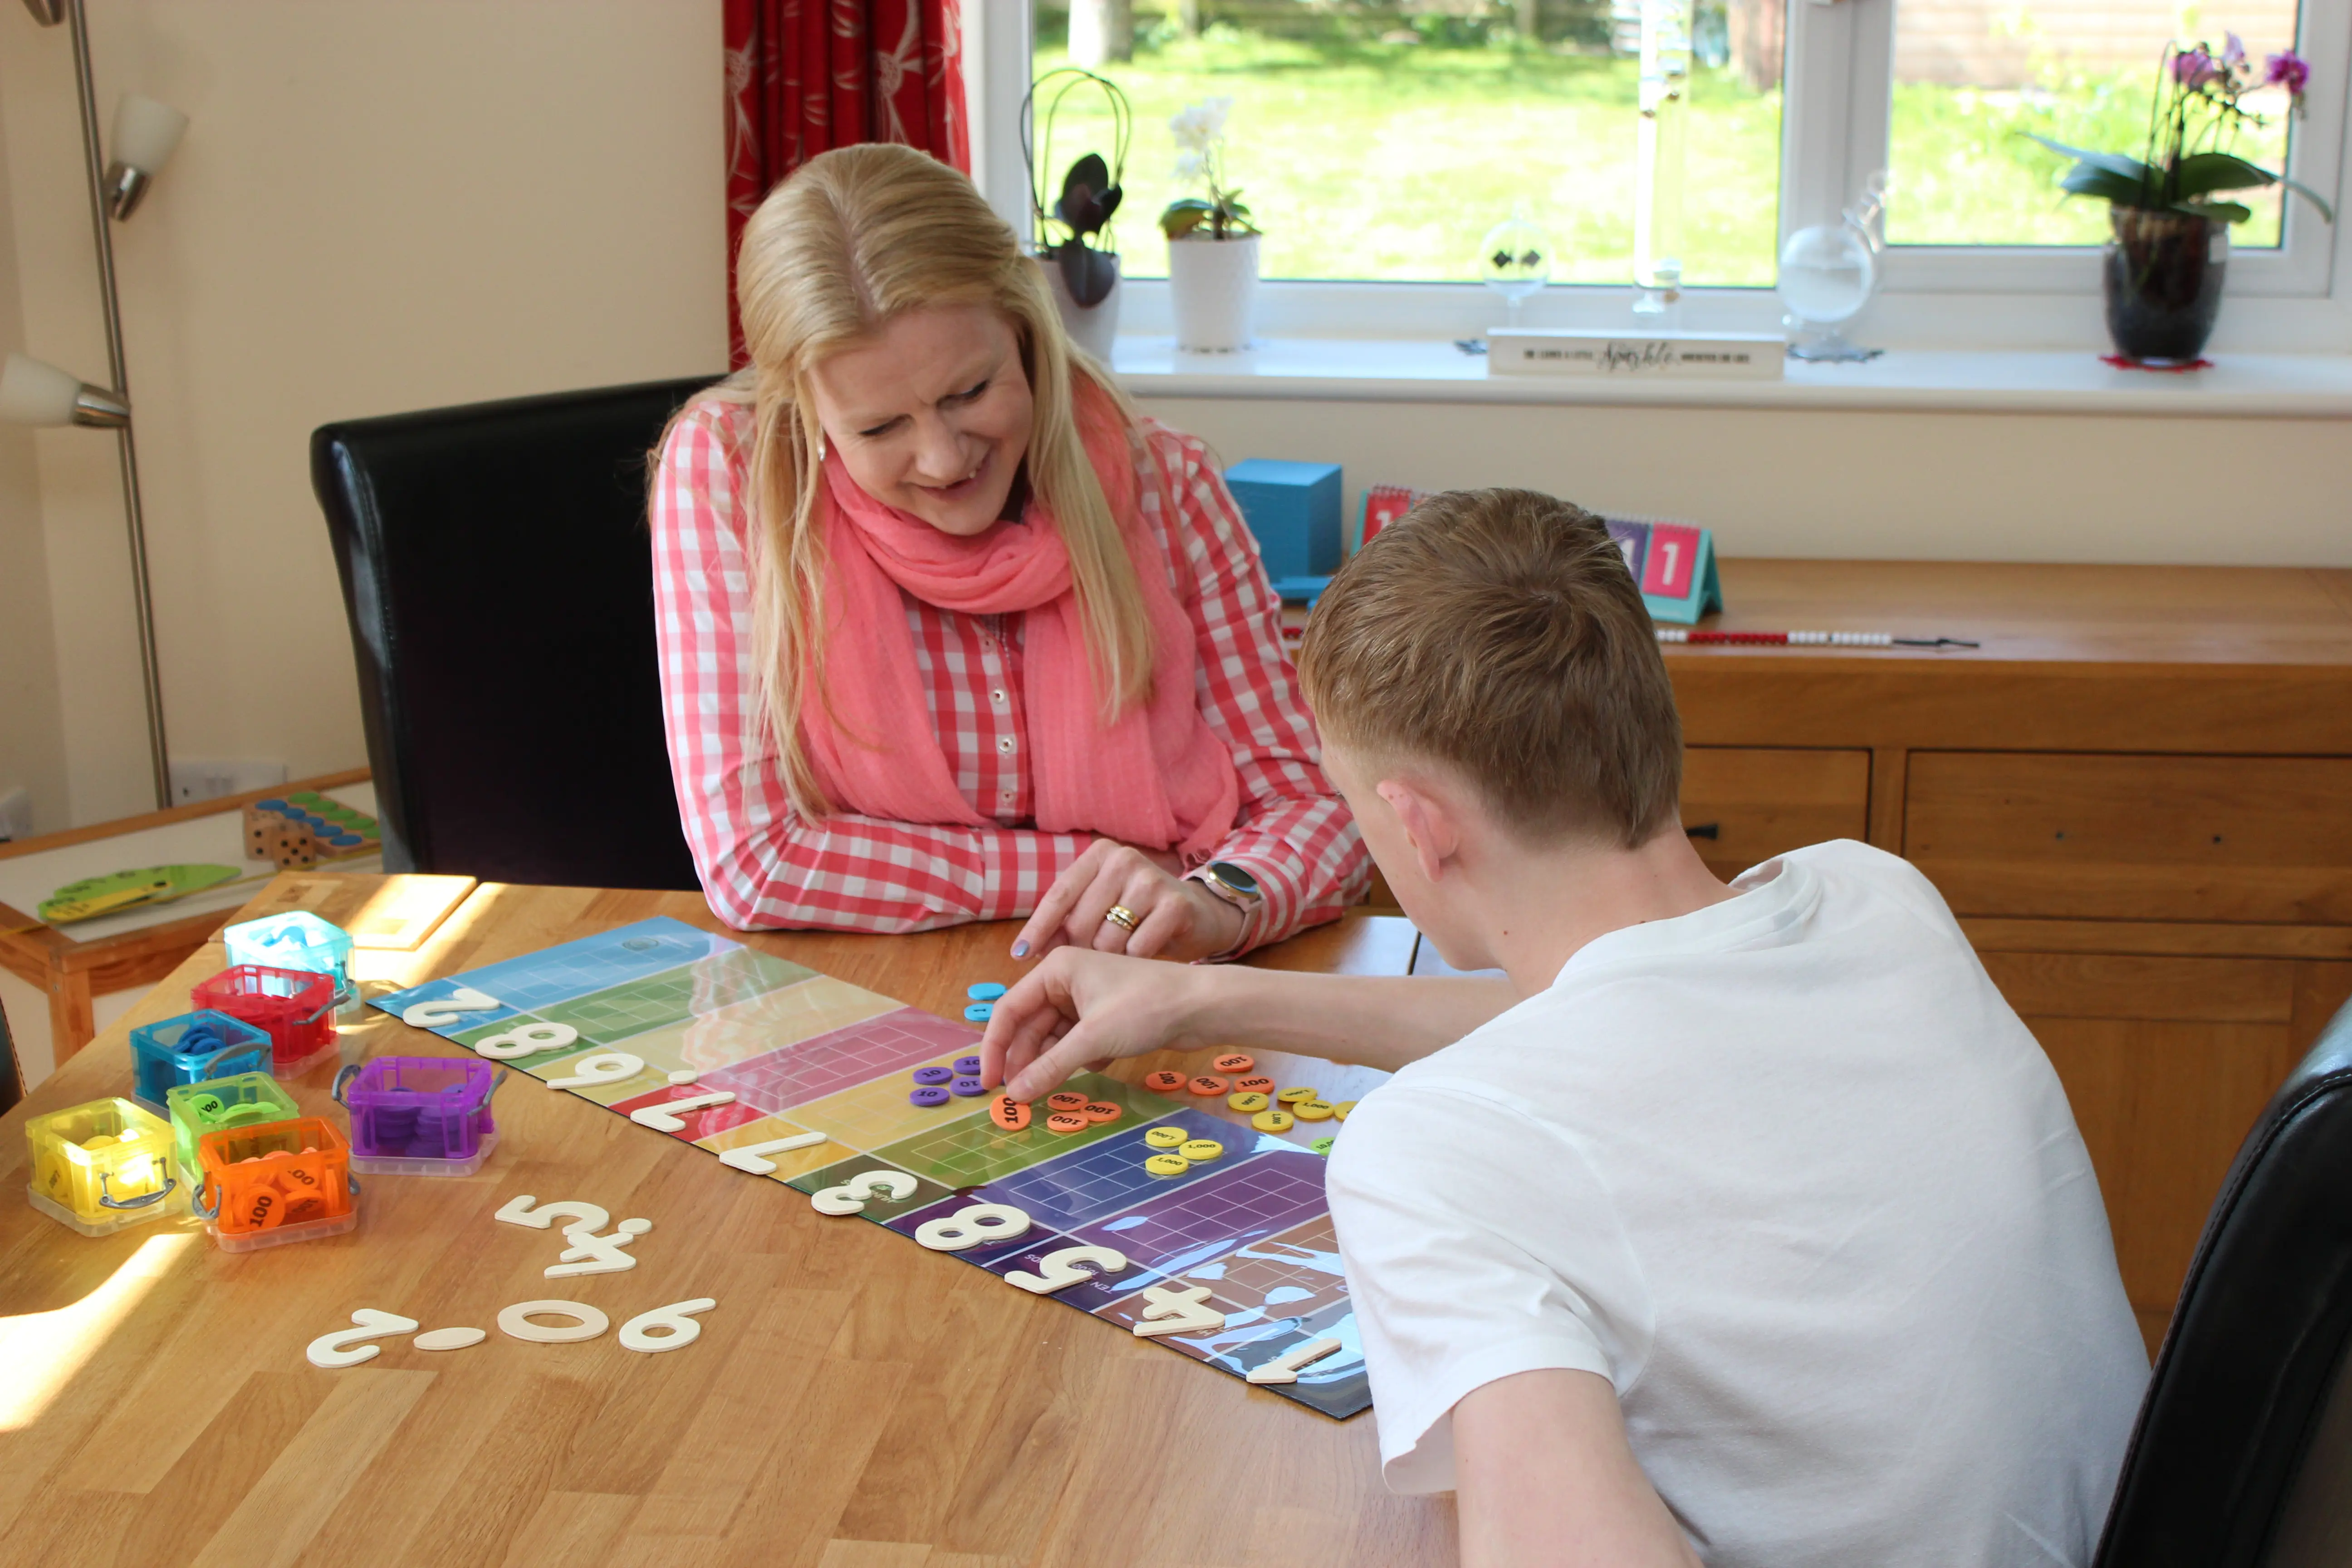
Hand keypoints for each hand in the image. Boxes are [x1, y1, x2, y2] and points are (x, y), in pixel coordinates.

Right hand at [980, 947, 1218, 1101]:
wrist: (1202, 1005)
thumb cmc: (1146, 1007)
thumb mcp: (1093, 1039)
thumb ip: (1050, 1067)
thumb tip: (1015, 1096)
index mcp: (1057, 968)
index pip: (1009, 1009)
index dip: (995, 1047)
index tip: (989, 1084)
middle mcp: (1067, 979)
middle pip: (1029, 1026)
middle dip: (1024, 1061)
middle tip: (1018, 1099)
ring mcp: (1087, 998)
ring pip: (1053, 1037)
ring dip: (1050, 1064)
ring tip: (1048, 1093)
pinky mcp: (1105, 1017)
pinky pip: (1076, 1042)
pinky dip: (1078, 1059)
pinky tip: (1095, 1067)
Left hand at [1012, 839, 1244, 962]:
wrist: (1199, 915)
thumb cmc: (1139, 915)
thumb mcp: (1101, 908)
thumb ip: (1068, 921)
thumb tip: (1026, 952)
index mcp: (1100, 855)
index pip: (1059, 895)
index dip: (1037, 928)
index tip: (1020, 957)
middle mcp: (1124, 860)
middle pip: (1081, 921)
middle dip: (1079, 952)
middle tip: (1088, 968)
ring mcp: (1151, 879)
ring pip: (1108, 939)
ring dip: (1108, 961)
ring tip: (1118, 963)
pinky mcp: (1176, 903)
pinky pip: (1138, 949)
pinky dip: (1134, 963)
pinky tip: (1140, 961)